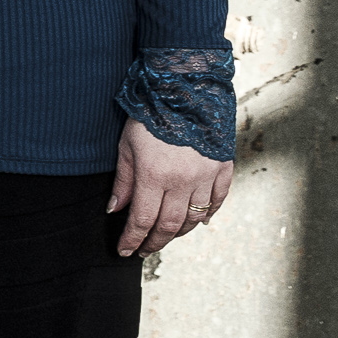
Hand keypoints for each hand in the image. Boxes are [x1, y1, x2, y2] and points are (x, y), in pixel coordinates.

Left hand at [112, 122, 230, 261]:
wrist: (187, 87)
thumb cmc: (151, 114)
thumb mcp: (127, 145)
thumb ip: (124, 181)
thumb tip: (115, 209)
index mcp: (155, 176)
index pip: (142, 220)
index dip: (132, 239)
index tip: (125, 251)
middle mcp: (183, 181)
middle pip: (169, 225)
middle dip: (154, 242)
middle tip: (144, 250)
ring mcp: (206, 175)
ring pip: (195, 218)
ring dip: (179, 233)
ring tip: (166, 237)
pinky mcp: (223, 167)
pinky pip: (218, 200)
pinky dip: (209, 214)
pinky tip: (200, 222)